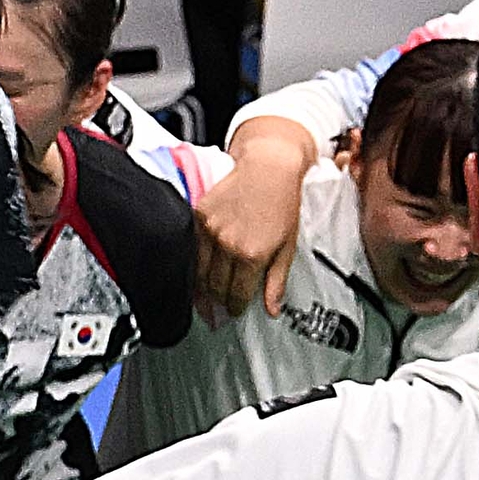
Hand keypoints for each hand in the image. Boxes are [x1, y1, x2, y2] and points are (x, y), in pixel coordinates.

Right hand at [192, 152, 311, 317]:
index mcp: (251, 254)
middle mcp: (227, 243)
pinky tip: (198, 270)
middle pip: (215, 286)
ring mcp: (209, 229)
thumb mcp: (287, 246)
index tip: (234, 311)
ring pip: (198, 271)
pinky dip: (194, 262)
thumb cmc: (282, 203)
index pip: (237, 294)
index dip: (235, 307)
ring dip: (202, 287)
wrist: (268, 168)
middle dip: (218, 302)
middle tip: (218, 309)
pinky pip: (191, 248)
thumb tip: (272, 310)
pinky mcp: (198, 215)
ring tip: (205, 297)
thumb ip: (276, 281)